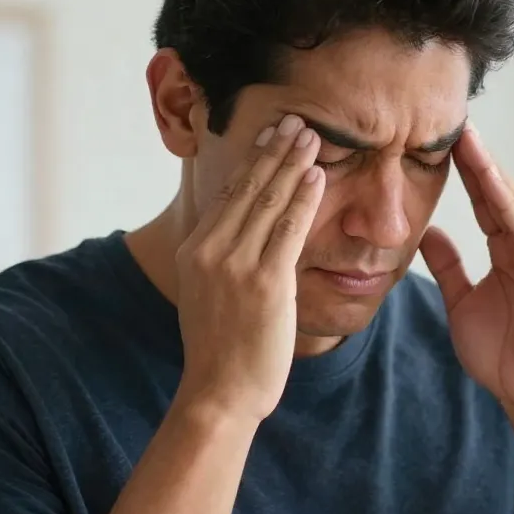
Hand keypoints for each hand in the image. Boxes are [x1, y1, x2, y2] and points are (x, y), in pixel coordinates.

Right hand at [174, 115, 323, 421]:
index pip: (228, 194)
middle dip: (275, 150)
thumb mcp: (208, 295)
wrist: (219, 393)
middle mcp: (211, 250)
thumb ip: (222, 260)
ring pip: (269, 201)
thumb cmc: (221, 350)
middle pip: (248, 188)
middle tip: (296, 121)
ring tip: (312, 136)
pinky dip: (304, 199)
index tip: (270, 136)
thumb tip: (241, 234)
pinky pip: (289, 230)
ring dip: (293, 164)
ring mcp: (236, 265)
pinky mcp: (266, 282)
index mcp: (196, 250)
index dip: (253, 160)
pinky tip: (317, 176)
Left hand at [419, 125, 513, 414]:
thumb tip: (428, 233)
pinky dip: (505, 203)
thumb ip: (449, 266)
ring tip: (468, 137)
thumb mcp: (462, 302)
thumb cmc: (502, 354)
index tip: (442, 141)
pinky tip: (488, 179)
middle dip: (478, 159)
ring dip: (490, 170)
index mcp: (511, 252)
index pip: (485, 202)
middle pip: (500, 193)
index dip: (467, 171)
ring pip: (512, 203)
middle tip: (454, 121)